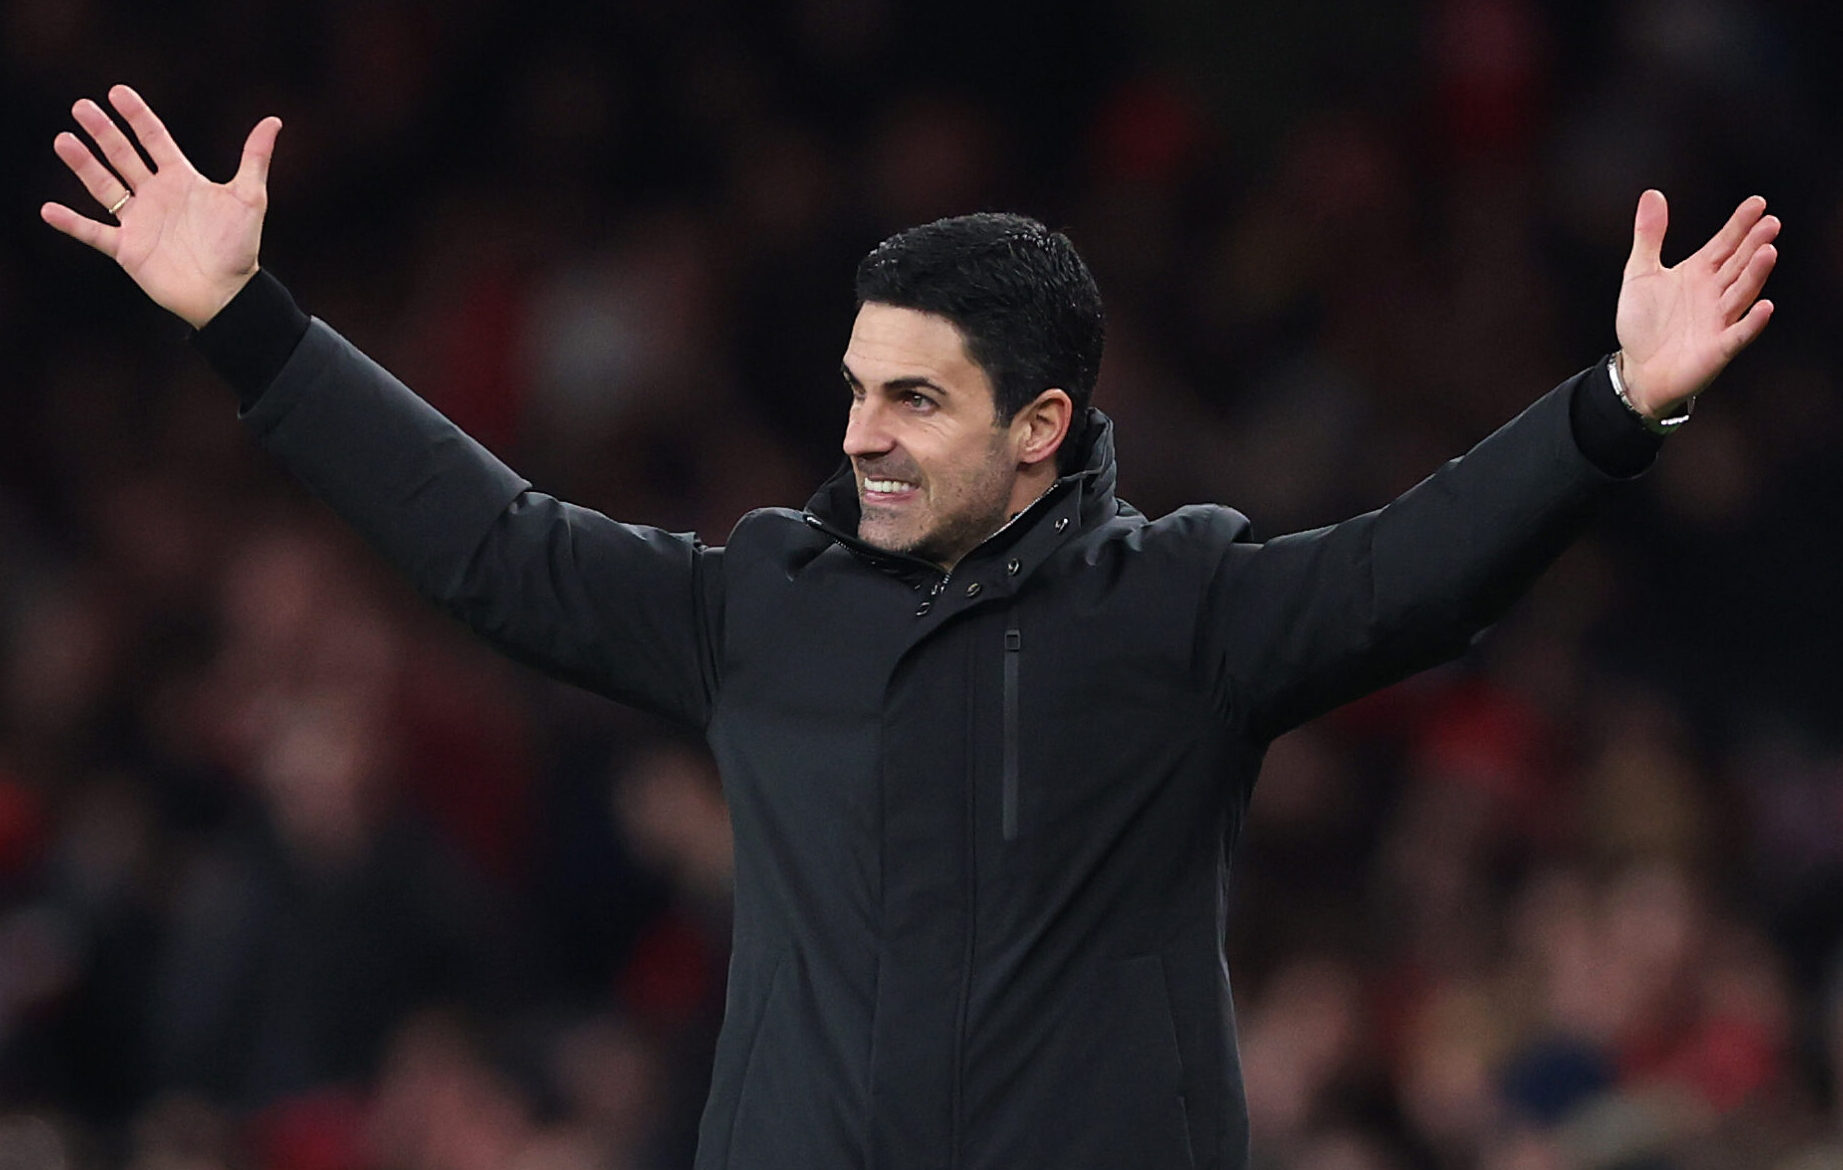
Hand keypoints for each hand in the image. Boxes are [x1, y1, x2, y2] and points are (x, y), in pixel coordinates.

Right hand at [40, 85, 281, 328]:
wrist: (228, 294)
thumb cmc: (239, 247)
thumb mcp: (248, 197)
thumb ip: (255, 158)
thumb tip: (274, 120)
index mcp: (181, 179)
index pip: (154, 139)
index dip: (137, 116)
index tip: (117, 92)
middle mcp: (155, 196)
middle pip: (123, 156)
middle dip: (103, 132)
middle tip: (81, 107)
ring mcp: (139, 221)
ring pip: (104, 186)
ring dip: (83, 164)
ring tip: (63, 140)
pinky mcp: (128, 249)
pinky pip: (94, 233)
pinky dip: (72, 224)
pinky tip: (48, 210)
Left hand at [1615, 189, 1777, 416]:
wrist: (1637, 370)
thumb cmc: (1643, 322)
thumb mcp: (1640, 273)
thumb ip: (1648, 235)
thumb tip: (1652, 194)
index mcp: (1699, 272)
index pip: (1724, 243)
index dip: (1740, 224)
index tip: (1757, 203)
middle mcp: (1715, 293)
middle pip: (1738, 264)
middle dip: (1754, 245)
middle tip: (1770, 223)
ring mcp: (1719, 320)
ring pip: (1741, 293)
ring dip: (1755, 275)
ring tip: (1768, 252)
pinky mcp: (1718, 348)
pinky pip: (1738, 334)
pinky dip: (1752, 322)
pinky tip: (1765, 306)